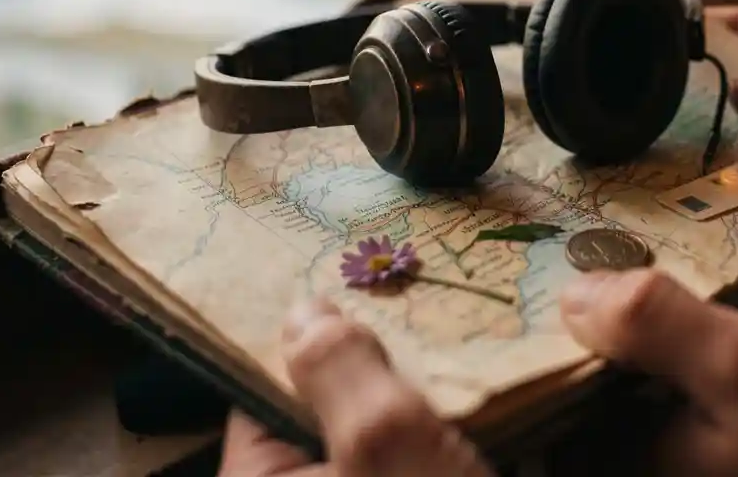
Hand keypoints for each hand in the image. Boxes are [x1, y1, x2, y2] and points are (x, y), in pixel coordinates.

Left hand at [217, 296, 492, 476]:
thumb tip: (302, 309)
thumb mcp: (384, 447)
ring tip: (450, 332)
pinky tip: (477, 396)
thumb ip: (339, 373)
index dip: (302, 337)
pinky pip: (412, 460)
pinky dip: (439, 431)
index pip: (260, 391)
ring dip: (414, 391)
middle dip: (369, 360)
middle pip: (322, 408)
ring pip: (375, 433)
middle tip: (411, 300)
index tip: (348, 279)